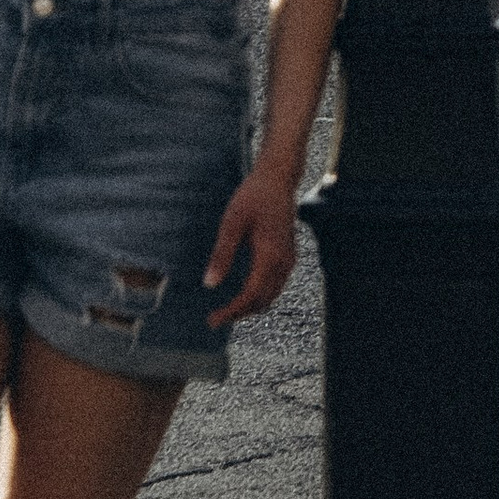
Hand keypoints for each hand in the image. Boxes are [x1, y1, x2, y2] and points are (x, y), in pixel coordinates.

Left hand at [204, 161, 301, 329]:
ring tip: (227, 310)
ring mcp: (288, 260)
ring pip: (270, 296)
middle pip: (262, 301)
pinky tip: (244, 293)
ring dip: (250, 306)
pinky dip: (259, 296)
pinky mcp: (288, 256)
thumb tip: (210, 283)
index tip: (213, 319)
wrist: (278, 179)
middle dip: (239, 313)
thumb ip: (223, 253)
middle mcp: (283, 262)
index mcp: (270, 255)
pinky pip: (275, 286)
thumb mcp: (232, 221)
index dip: (232, 311)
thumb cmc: (254, 196)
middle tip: (215, 319)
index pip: (251, 295)